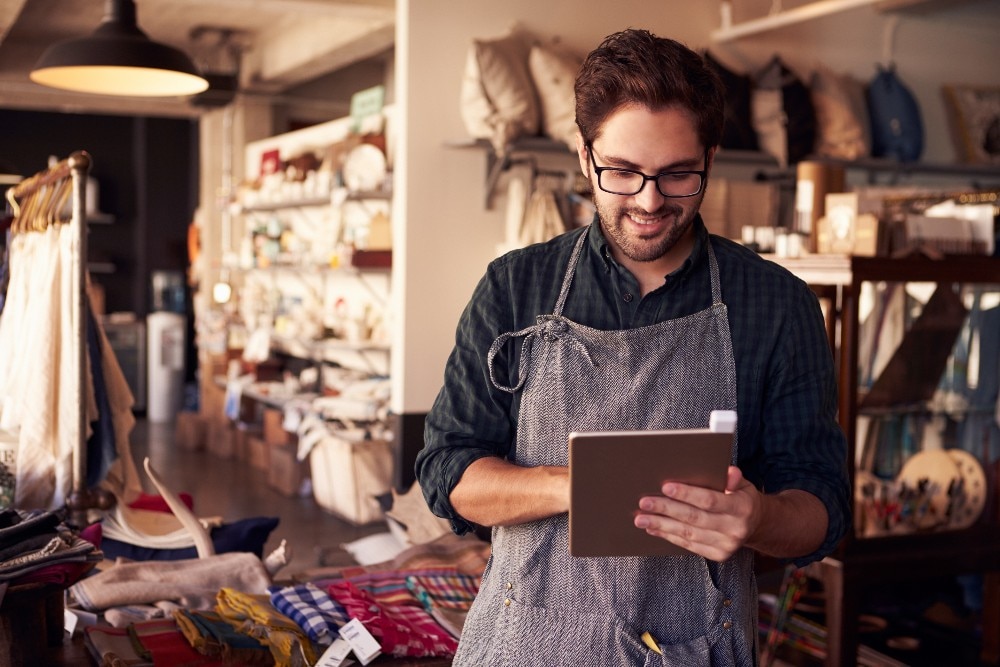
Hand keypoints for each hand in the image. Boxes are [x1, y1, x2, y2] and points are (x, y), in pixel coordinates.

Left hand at [633, 466, 761, 560]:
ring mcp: (726, 545)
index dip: (687, 494)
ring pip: (688, 534)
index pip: (710, 500)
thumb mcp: (743, 483)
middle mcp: (735, 529)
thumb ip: (733, 478)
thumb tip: (728, 472)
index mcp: (742, 508)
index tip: (665, 487)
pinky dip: (668, 536)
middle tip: (644, 502)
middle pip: (694, 518)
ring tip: (641, 518)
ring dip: (661, 525)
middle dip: (666, 509)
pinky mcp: (717, 555)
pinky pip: (688, 545)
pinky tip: (653, 528)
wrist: (756, 524)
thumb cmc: (741, 497)